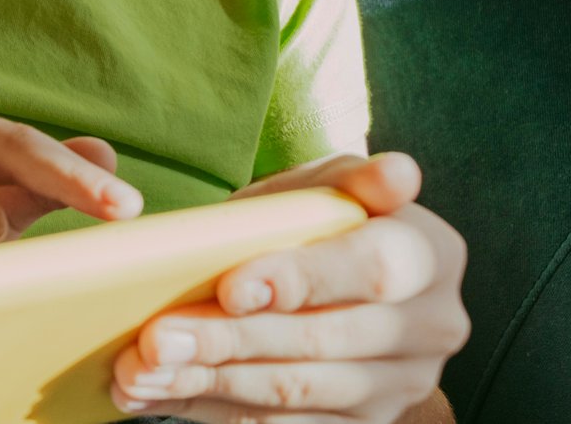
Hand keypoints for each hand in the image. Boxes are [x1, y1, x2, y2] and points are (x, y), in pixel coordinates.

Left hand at [113, 152, 470, 422]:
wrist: (335, 279)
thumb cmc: (324, 220)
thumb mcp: (330, 186)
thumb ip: (351, 180)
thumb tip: (396, 172)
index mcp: (430, 255)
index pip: (371, 271)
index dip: (298, 281)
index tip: (230, 288)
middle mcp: (430, 327)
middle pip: (321, 340)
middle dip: (229, 340)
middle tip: (156, 338)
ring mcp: (400, 384)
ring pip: (296, 392)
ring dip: (209, 383)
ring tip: (140, 371)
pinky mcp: (362, 422)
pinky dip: (210, 409)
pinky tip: (155, 395)